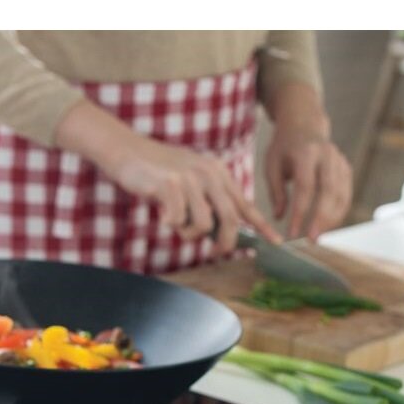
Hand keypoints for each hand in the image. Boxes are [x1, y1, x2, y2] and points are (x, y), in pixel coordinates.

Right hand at [55, 99, 279, 252]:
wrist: (127, 151)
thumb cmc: (156, 170)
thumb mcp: (189, 180)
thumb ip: (205, 199)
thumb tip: (216, 229)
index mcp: (218, 173)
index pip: (244, 204)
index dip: (261, 226)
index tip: (276, 243)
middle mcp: (209, 174)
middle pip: (230, 218)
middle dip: (225, 241)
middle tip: (216, 252)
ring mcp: (190, 179)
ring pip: (204, 223)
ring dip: (189, 233)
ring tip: (174, 223)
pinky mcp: (170, 185)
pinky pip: (178, 219)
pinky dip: (169, 223)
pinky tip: (160, 216)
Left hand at [265, 122, 352, 240]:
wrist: (304, 125)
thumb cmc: (283, 148)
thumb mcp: (272, 166)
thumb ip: (276, 192)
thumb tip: (279, 218)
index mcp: (306, 154)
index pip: (305, 187)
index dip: (300, 212)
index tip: (292, 233)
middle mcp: (328, 156)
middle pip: (329, 191)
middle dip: (322, 217)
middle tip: (312, 239)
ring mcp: (340, 162)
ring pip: (342, 193)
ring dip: (332, 218)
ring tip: (318, 236)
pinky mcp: (346, 168)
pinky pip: (345, 193)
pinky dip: (338, 211)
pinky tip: (327, 225)